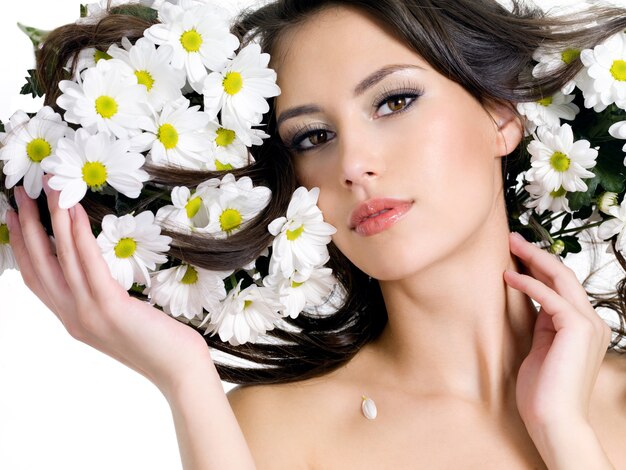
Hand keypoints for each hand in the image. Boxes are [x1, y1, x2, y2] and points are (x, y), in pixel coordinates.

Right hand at [6, 180, 214, 397]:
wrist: (178, 370)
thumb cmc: (157, 342)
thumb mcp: (120, 318)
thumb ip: (101, 298)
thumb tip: (96, 271)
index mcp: (73, 319)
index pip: (36, 278)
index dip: (22, 246)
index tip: (15, 216)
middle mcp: (72, 317)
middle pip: (39, 264)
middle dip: (26, 226)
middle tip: (20, 192)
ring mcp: (87, 314)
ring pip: (61, 259)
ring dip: (52, 220)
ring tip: (50, 190)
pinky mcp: (109, 308)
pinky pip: (88, 265)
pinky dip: (79, 236)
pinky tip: (75, 212)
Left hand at [503, 232, 611, 434]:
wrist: (552, 420)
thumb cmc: (541, 390)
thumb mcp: (540, 347)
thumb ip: (541, 323)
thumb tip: (529, 298)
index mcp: (581, 326)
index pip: (561, 285)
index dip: (538, 265)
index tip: (515, 252)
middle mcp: (590, 321)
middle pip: (563, 274)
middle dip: (536, 253)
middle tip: (511, 238)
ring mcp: (587, 324)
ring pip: (561, 278)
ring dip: (533, 258)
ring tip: (509, 246)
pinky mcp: (577, 329)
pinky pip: (550, 297)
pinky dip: (529, 283)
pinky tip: (509, 277)